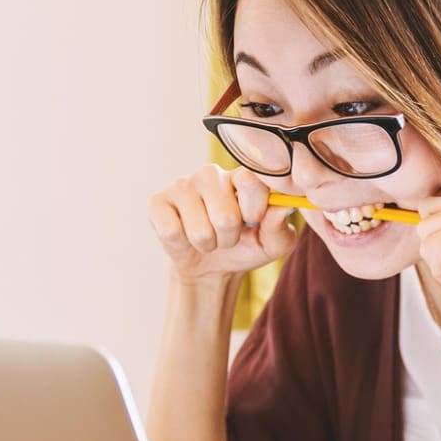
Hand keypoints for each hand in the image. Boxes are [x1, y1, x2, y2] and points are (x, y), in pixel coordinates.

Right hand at [148, 164, 297, 281]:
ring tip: (208, 238)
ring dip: (208, 244)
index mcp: (242, 177)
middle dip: (229, 238)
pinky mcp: (158, 202)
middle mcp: (212, 174)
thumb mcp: (272, 244)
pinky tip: (185, 235)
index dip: (254, 210)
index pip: (251, 181)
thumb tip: (282, 208)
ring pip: (200, 230)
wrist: (212, 266)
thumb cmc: (246, 247)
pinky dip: (183, 245)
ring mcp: (183, 185)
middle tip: (227, 235)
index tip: (253, 221)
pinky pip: (172, 232)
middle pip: (225, 216)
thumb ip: (280, 228)